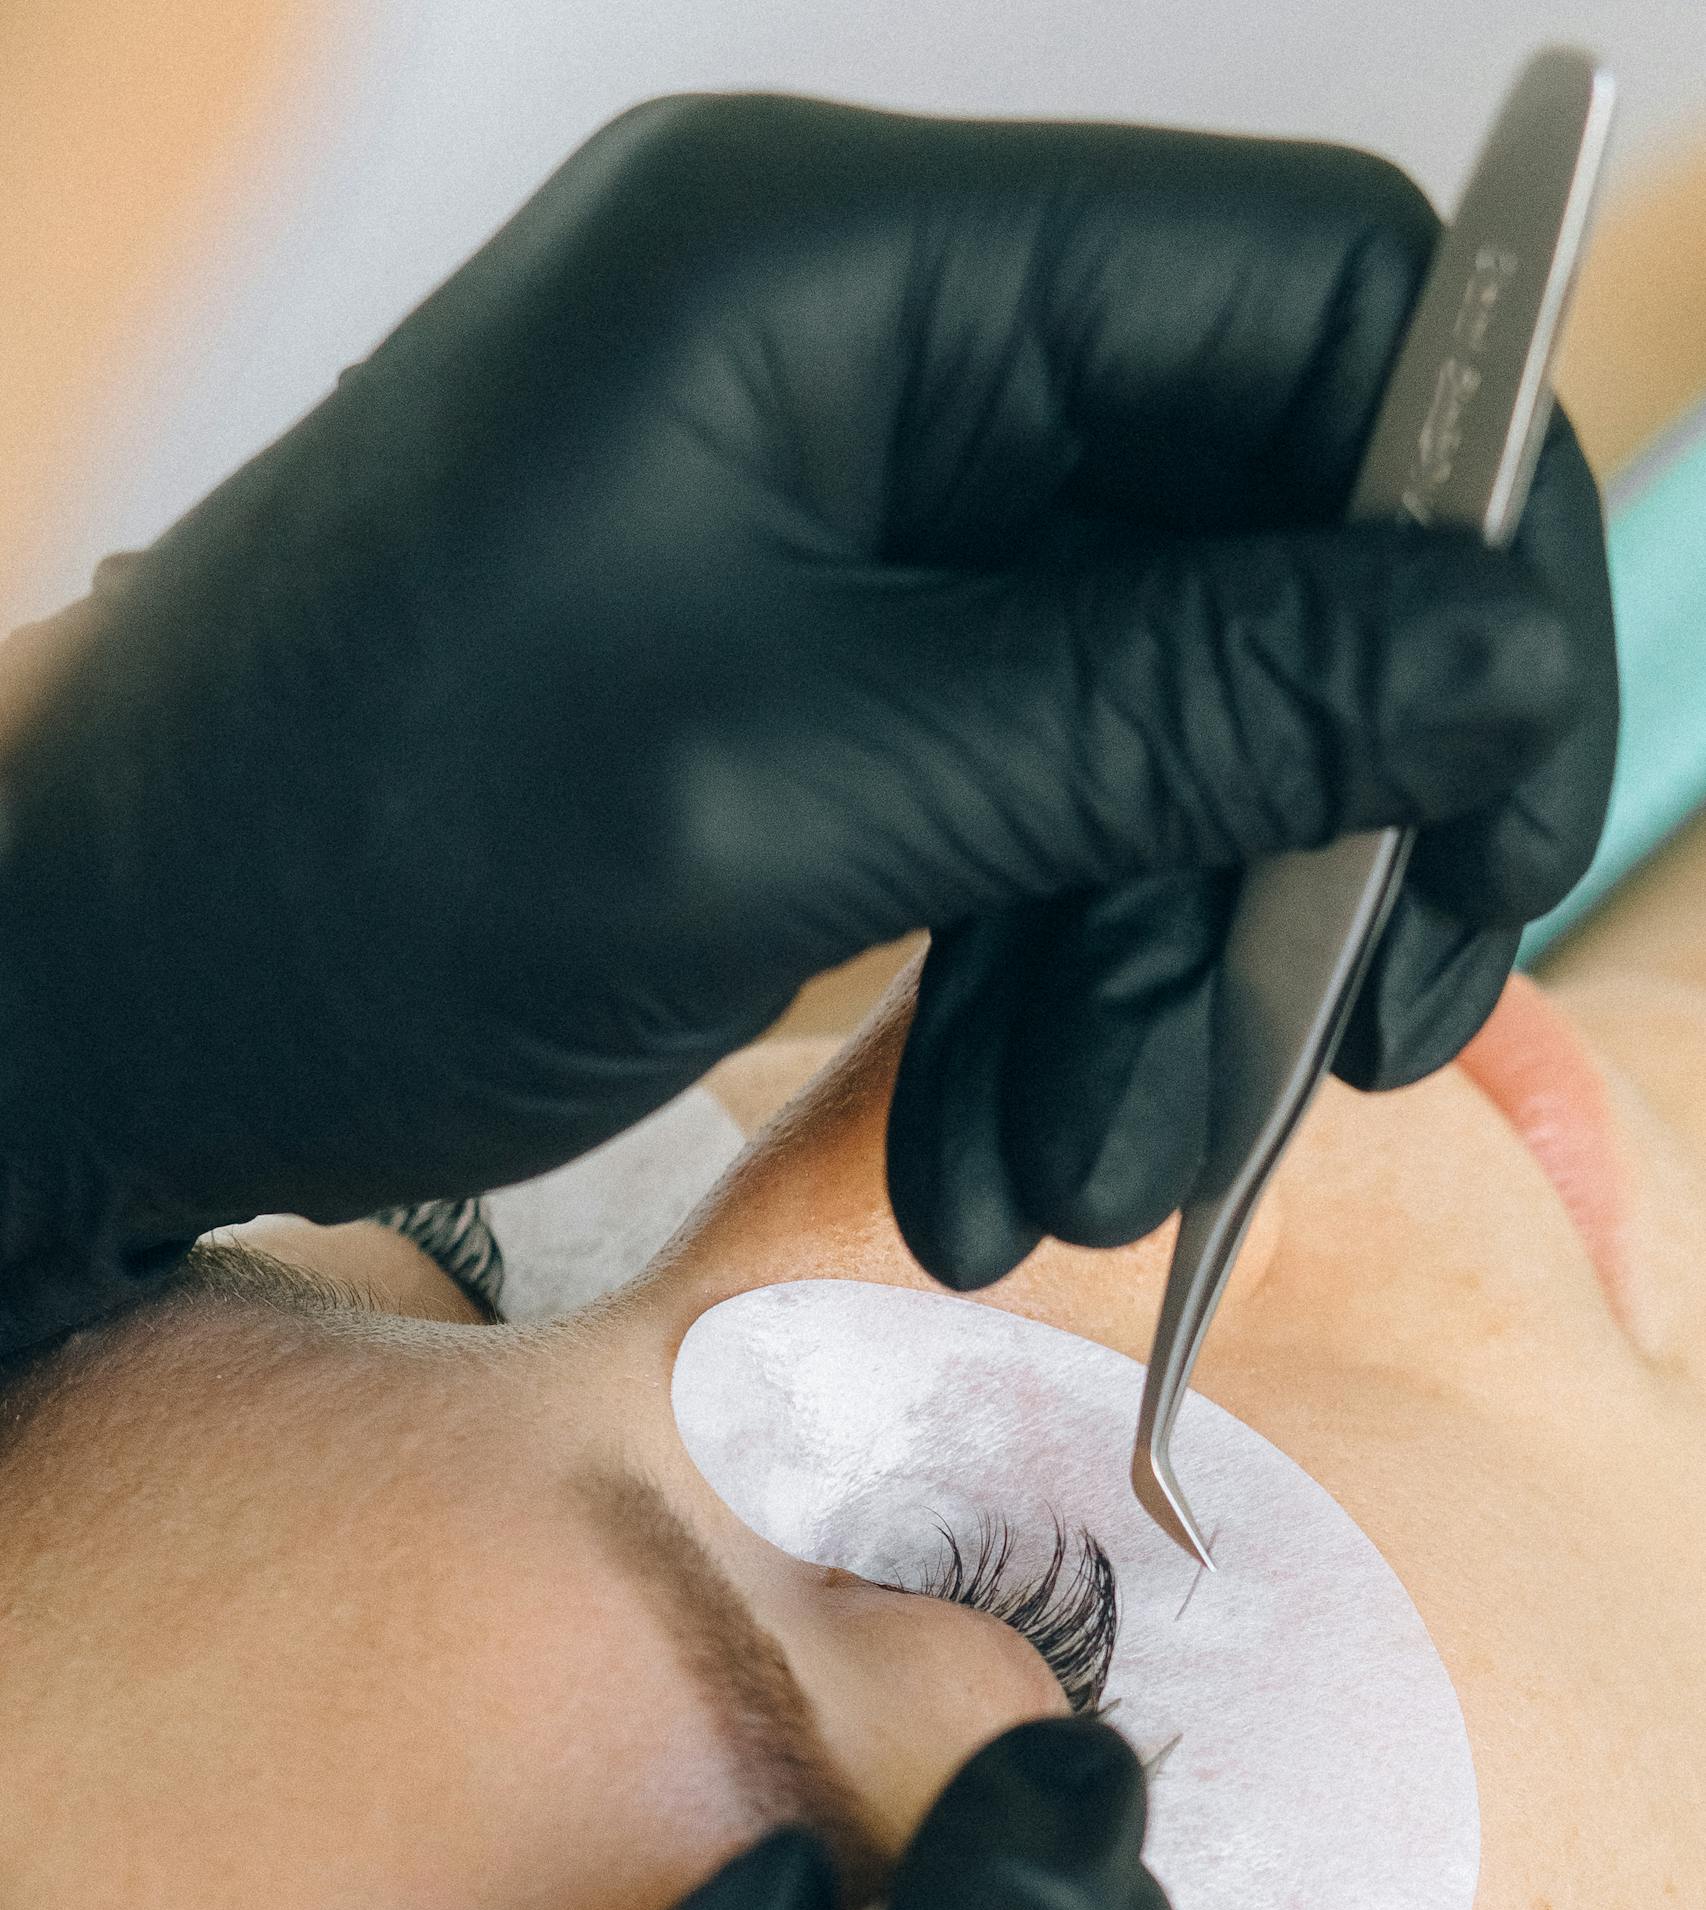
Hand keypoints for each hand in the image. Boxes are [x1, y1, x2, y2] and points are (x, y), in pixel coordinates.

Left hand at [0, 94, 1614, 1342]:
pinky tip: (1003, 1163)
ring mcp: (835, 520)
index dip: (1458, 544)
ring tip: (1080, 1183)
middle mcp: (865, 353)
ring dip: (1150, 968)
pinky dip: (1042, 987)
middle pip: (1248, 539)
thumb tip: (1494, 663)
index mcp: (848, 269)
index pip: (1308, 302)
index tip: (1496, 815)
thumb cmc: (352, 871)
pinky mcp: (808, 671)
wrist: (100, 997)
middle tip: (1309, 1060)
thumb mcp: (796, 794)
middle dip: (1291, 831)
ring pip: (1149, 714)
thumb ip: (1168, 710)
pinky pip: (1026, 803)